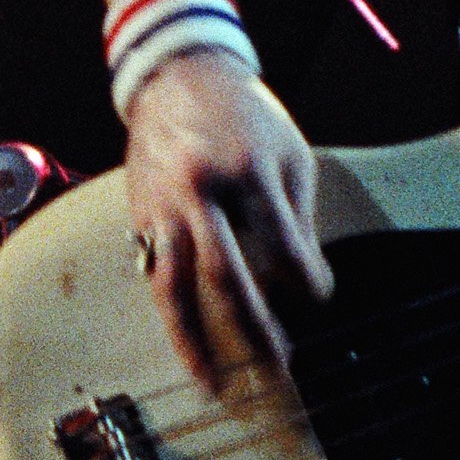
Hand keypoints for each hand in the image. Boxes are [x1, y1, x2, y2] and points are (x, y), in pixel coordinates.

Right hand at [122, 49, 332, 391]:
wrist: (178, 80)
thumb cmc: (245, 119)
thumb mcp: (288, 153)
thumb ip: (295, 217)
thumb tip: (309, 280)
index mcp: (248, 172)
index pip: (282, 242)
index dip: (303, 278)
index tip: (319, 300)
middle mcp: (200, 194)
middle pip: (226, 275)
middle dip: (252, 327)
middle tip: (276, 364)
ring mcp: (163, 209)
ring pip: (174, 288)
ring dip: (193, 341)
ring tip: (212, 379)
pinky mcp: (140, 219)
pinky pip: (156, 275)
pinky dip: (173, 312)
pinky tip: (188, 341)